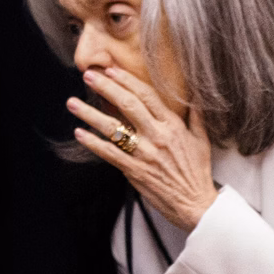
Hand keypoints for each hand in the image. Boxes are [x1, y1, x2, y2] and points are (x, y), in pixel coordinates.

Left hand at [67, 66, 216, 230]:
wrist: (195, 204)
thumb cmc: (197, 172)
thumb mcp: (201, 141)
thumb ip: (195, 117)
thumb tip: (194, 96)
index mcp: (173, 125)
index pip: (147, 96)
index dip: (127, 81)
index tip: (111, 70)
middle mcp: (157, 136)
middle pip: (128, 105)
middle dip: (106, 88)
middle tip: (88, 76)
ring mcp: (144, 153)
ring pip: (113, 128)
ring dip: (90, 114)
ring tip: (72, 103)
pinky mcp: (134, 170)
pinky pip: (109, 153)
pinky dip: (92, 143)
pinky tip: (79, 133)